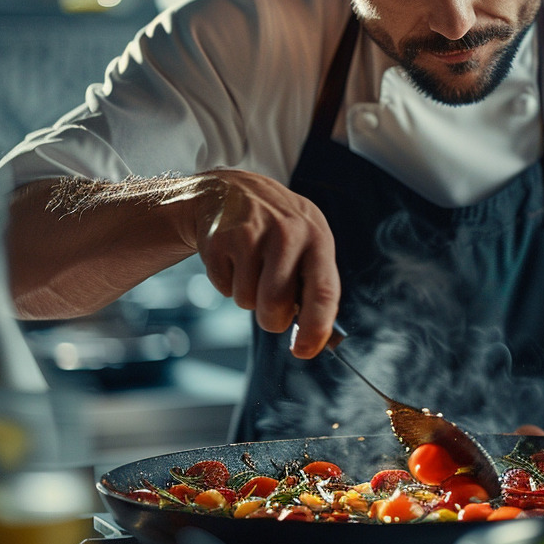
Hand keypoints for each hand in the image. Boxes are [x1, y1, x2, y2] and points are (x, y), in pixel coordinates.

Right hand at [191, 169, 340, 358]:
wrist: (233, 191)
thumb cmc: (280, 230)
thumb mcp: (308, 244)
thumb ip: (315, 286)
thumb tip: (320, 340)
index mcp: (318, 238)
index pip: (324, 291)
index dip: (316, 329)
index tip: (305, 351)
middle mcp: (287, 233)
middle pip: (276, 305)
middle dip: (272, 319)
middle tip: (271, 306)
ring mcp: (251, 234)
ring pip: (247, 301)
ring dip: (247, 296)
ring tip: (252, 266)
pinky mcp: (219, 240)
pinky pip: (223, 288)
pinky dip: (227, 283)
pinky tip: (233, 257)